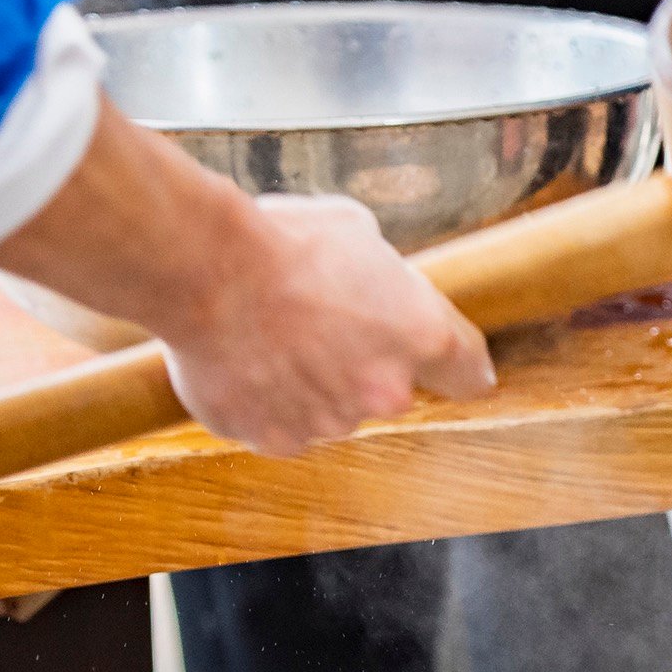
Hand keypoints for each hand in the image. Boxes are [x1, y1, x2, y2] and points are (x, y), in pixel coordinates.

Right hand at [0, 102, 494, 456]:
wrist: (203, 267)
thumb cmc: (281, 240)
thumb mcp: (358, 233)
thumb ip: (387, 279)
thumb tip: (382, 285)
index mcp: (422, 337)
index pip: (468, 374)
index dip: (457, 367)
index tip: (451, 368)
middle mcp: (384, 391)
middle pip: (389, 391)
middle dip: (364, 367)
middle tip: (321, 326)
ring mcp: (328, 422)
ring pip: (333, 412)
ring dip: (313, 386)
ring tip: (273, 337)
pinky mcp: (275, 439)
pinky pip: (280, 426)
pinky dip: (266, 404)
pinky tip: (245, 362)